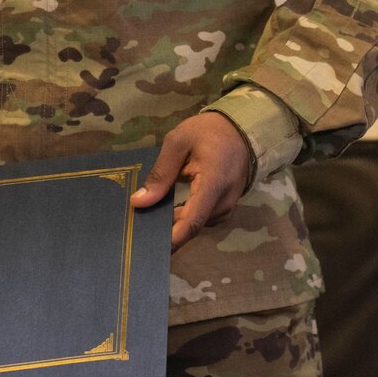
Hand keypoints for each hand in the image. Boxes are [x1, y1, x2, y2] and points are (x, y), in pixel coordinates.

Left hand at [130, 113, 254, 250]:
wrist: (241, 129)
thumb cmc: (209, 131)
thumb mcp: (178, 142)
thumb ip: (160, 173)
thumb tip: (138, 202)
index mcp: (213, 184)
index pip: (191, 222)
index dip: (170, 239)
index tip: (147, 248)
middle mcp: (224, 202)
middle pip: (191, 226)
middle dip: (165, 230)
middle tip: (136, 226)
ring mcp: (227, 207)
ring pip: (195, 224)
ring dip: (174, 223)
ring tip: (148, 216)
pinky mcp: (225, 207)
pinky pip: (202, 219)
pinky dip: (185, 217)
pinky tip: (168, 210)